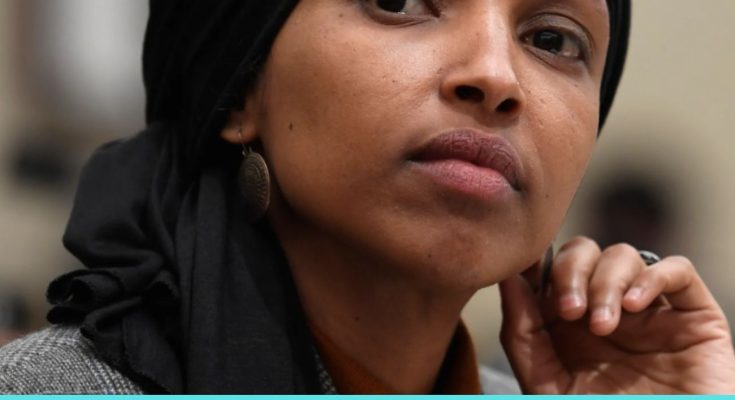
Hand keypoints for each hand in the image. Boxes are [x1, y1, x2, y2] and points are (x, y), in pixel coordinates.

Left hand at [499, 236, 734, 393]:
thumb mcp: (547, 385)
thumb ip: (522, 334)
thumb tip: (507, 278)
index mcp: (567, 324)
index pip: (548, 268)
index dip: (536, 262)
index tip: (525, 271)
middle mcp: (605, 309)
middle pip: (582, 252)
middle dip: (569, 271)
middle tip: (569, 311)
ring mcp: (649, 311)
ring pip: (622, 256)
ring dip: (606, 282)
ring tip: (603, 326)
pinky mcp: (693, 316)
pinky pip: (677, 270)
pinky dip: (652, 278)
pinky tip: (634, 307)